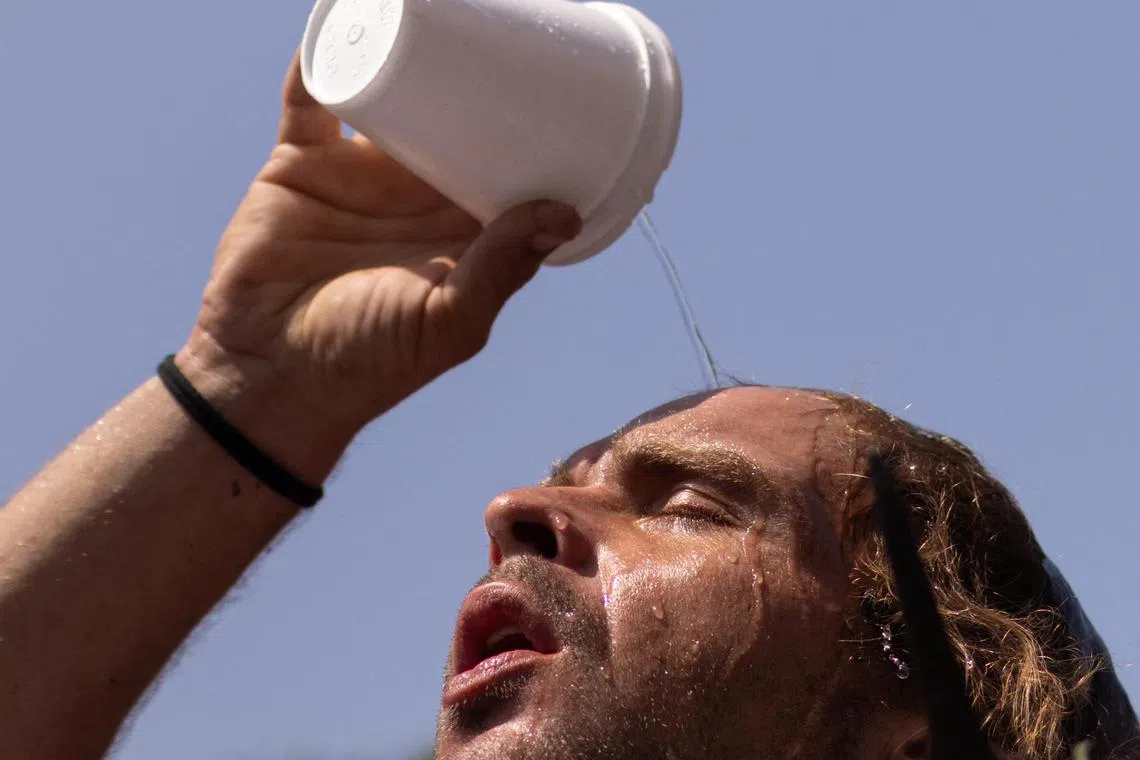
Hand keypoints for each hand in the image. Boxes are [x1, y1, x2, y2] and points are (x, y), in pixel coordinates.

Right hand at [179, 53, 580, 454]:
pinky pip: (316, 99)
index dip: (536, 132)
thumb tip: (561, 214)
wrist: (268, 373)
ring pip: (395, 98)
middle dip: (481, 79)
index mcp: (461, 233)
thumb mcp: (447, 321)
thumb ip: (499, 270)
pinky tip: (350, 18)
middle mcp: (417, 198)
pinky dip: (327, 60)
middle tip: (508, 30)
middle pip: (458, 121)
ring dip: (411, 56)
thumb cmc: (369, 361)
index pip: (509, 169)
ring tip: (436, 10)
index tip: (567, 87)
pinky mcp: (303, 164)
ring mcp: (360, 176)